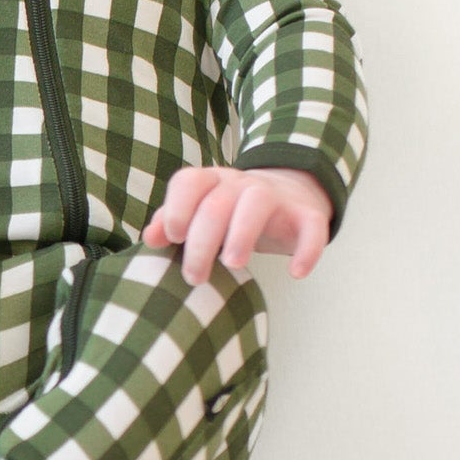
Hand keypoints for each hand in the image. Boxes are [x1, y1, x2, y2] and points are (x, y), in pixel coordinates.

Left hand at [142, 166, 331, 282]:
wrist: (288, 192)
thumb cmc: (231, 212)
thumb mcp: (200, 213)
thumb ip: (172, 222)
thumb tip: (149, 238)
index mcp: (211, 182)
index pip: (188, 182)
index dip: (177, 209)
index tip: (174, 240)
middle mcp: (241, 183)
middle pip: (217, 203)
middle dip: (201, 242)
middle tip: (194, 277)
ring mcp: (275, 195)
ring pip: (257, 203)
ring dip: (243, 234)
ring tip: (234, 266)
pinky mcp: (305, 214)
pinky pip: (311, 226)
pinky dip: (307, 249)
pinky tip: (297, 272)